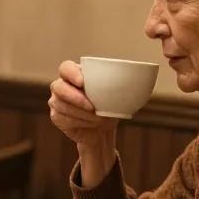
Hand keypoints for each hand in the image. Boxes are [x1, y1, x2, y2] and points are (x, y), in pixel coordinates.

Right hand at [50, 61, 118, 186]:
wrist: (101, 130)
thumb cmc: (109, 107)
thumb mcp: (117, 94)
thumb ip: (121, 83)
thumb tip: (142, 76)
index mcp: (75, 74)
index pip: (65, 68)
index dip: (71, 73)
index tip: (82, 82)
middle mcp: (62, 85)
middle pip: (58, 86)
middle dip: (75, 97)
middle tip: (92, 106)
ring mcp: (56, 101)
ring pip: (62, 105)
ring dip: (81, 114)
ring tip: (98, 118)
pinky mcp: (56, 116)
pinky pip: (62, 118)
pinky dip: (78, 122)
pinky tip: (90, 123)